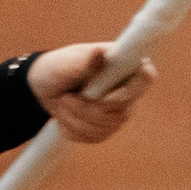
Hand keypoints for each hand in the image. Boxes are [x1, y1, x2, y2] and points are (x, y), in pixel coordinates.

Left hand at [27, 42, 154, 143]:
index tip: (104, 98)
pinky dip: (73, 129)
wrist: (44, 87)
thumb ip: (83, 61)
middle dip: (86, 108)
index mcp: (124, 64)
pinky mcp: (106, 127)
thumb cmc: (57, 68)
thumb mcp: (65, 63)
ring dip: (75, 118)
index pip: (146, 77)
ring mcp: (119, 110)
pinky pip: (94, 137)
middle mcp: (128, 89)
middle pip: (119, 111)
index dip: (127, 92)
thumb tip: (98, 52)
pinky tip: (65, 116)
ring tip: (62, 102)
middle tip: (65, 97)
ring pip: (105, 127)